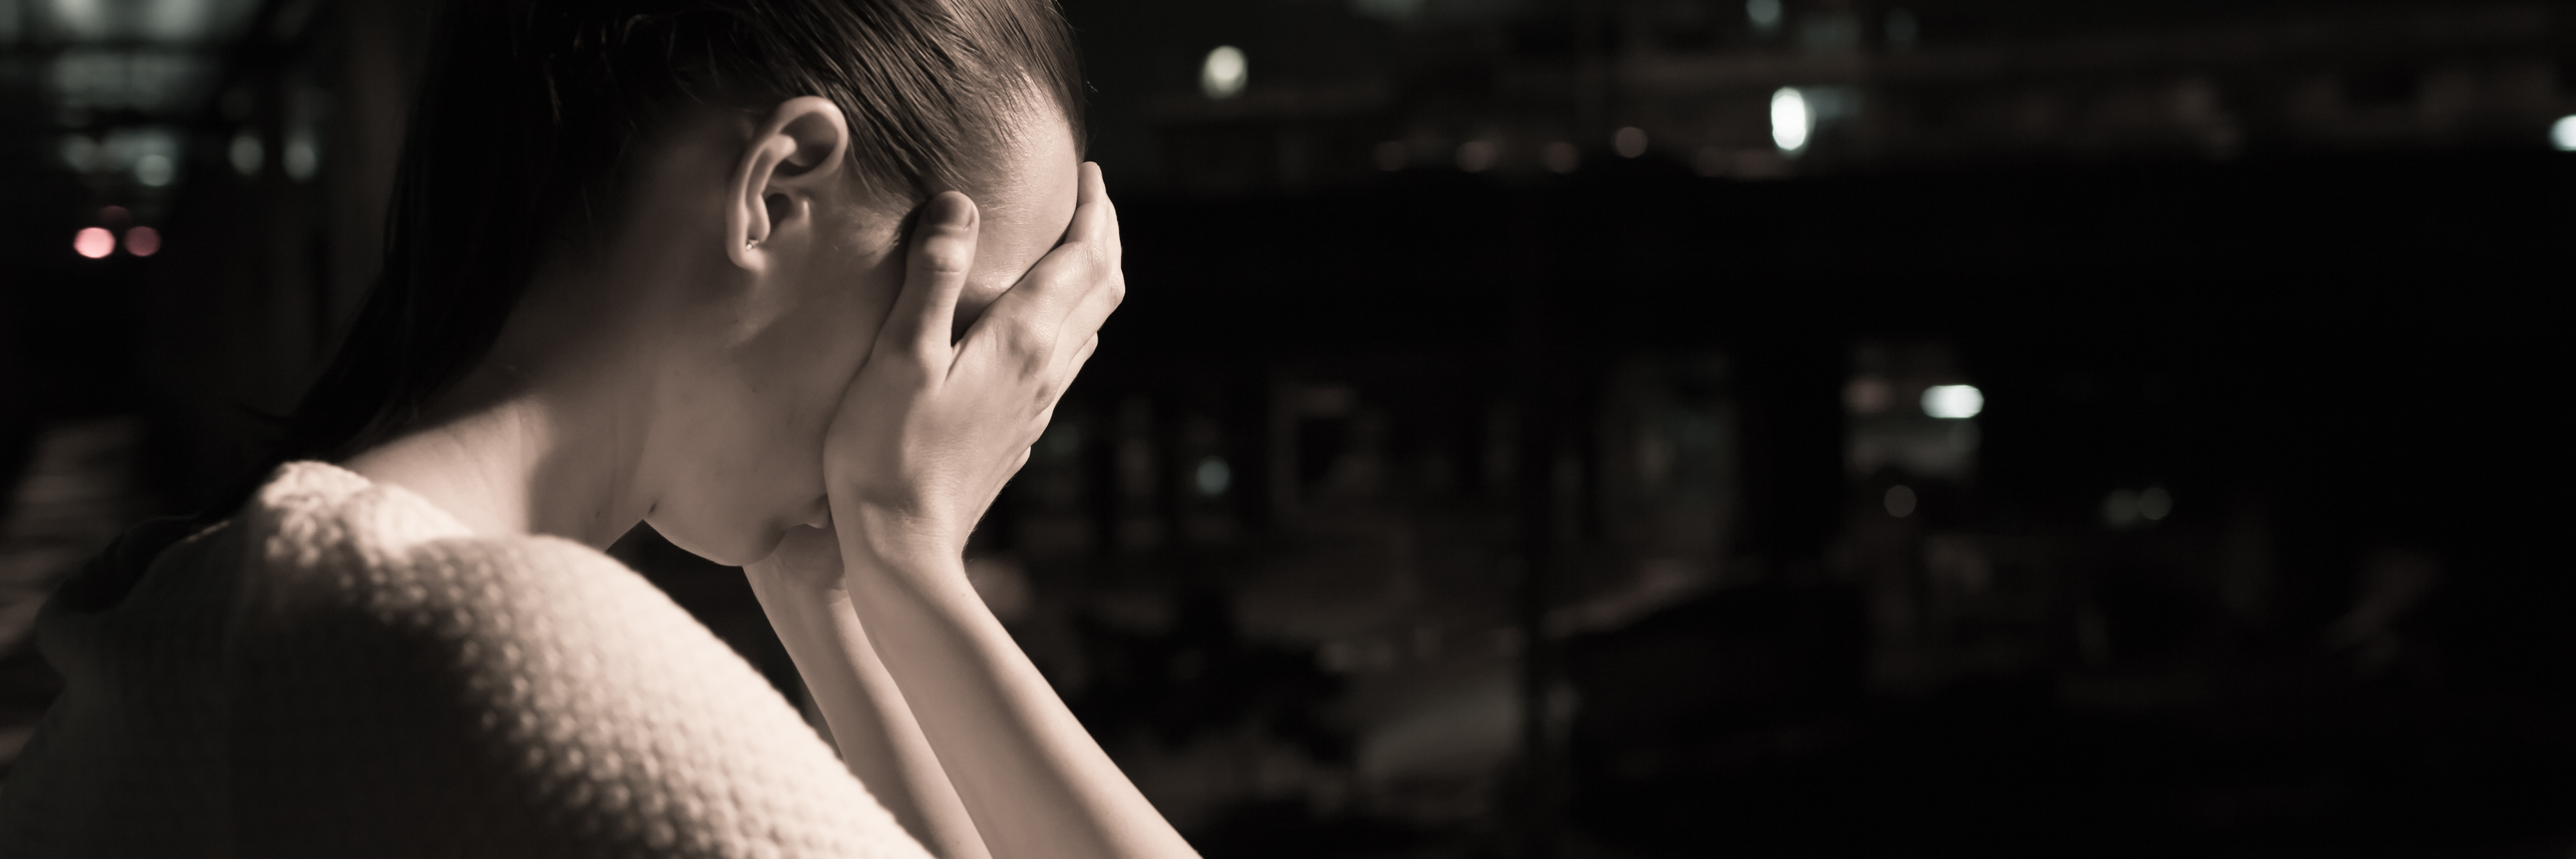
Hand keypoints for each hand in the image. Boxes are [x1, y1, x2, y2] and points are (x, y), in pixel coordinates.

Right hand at [824, 164, 1121, 559]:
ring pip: (1090, 328)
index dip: (1093, 210)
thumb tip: (960, 203)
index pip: (1082, 259)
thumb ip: (932, 276)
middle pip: (1101, 289)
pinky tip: (1045, 328)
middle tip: (1094, 198)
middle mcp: (1046, 369)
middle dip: (1104, 235)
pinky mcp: (1021, 432)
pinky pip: (1066, 362)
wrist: (903, 548)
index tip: (1089, 173)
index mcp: (1023, 340)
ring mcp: (1039, 405)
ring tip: (1078, 250)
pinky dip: (1071, 322)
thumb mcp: (899, 355)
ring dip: (1093, 279)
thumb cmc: (886, 452)